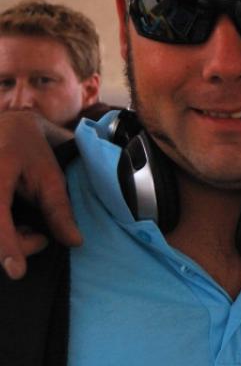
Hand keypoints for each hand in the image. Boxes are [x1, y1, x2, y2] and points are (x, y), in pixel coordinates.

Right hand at [0, 111, 81, 278]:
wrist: (4, 128)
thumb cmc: (29, 149)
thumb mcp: (51, 175)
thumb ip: (60, 209)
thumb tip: (75, 242)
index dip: (6, 245)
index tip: (17, 271)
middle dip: (16, 245)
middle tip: (41, 238)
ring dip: (6, 241)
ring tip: (26, 230)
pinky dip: (1, 235)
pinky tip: (11, 229)